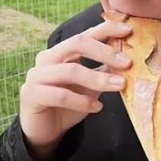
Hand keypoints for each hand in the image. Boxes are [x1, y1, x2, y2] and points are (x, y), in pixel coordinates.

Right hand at [18, 21, 133, 158]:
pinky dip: (81, 101)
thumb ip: (104, 72)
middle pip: (77, 43)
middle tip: (127, 63)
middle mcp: (47, 58)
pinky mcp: (31, 94)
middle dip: (105, 52)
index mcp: (61, 52)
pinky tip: (97, 108)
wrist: (44, 131)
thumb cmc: (68, 105)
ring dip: (98, 79)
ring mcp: (36, 75)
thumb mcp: (90, 86)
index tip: (128, 30)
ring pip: (71, 71)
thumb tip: (128, 61)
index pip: (85, 34)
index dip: (106, 29)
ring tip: (119, 86)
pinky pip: (60, 95)